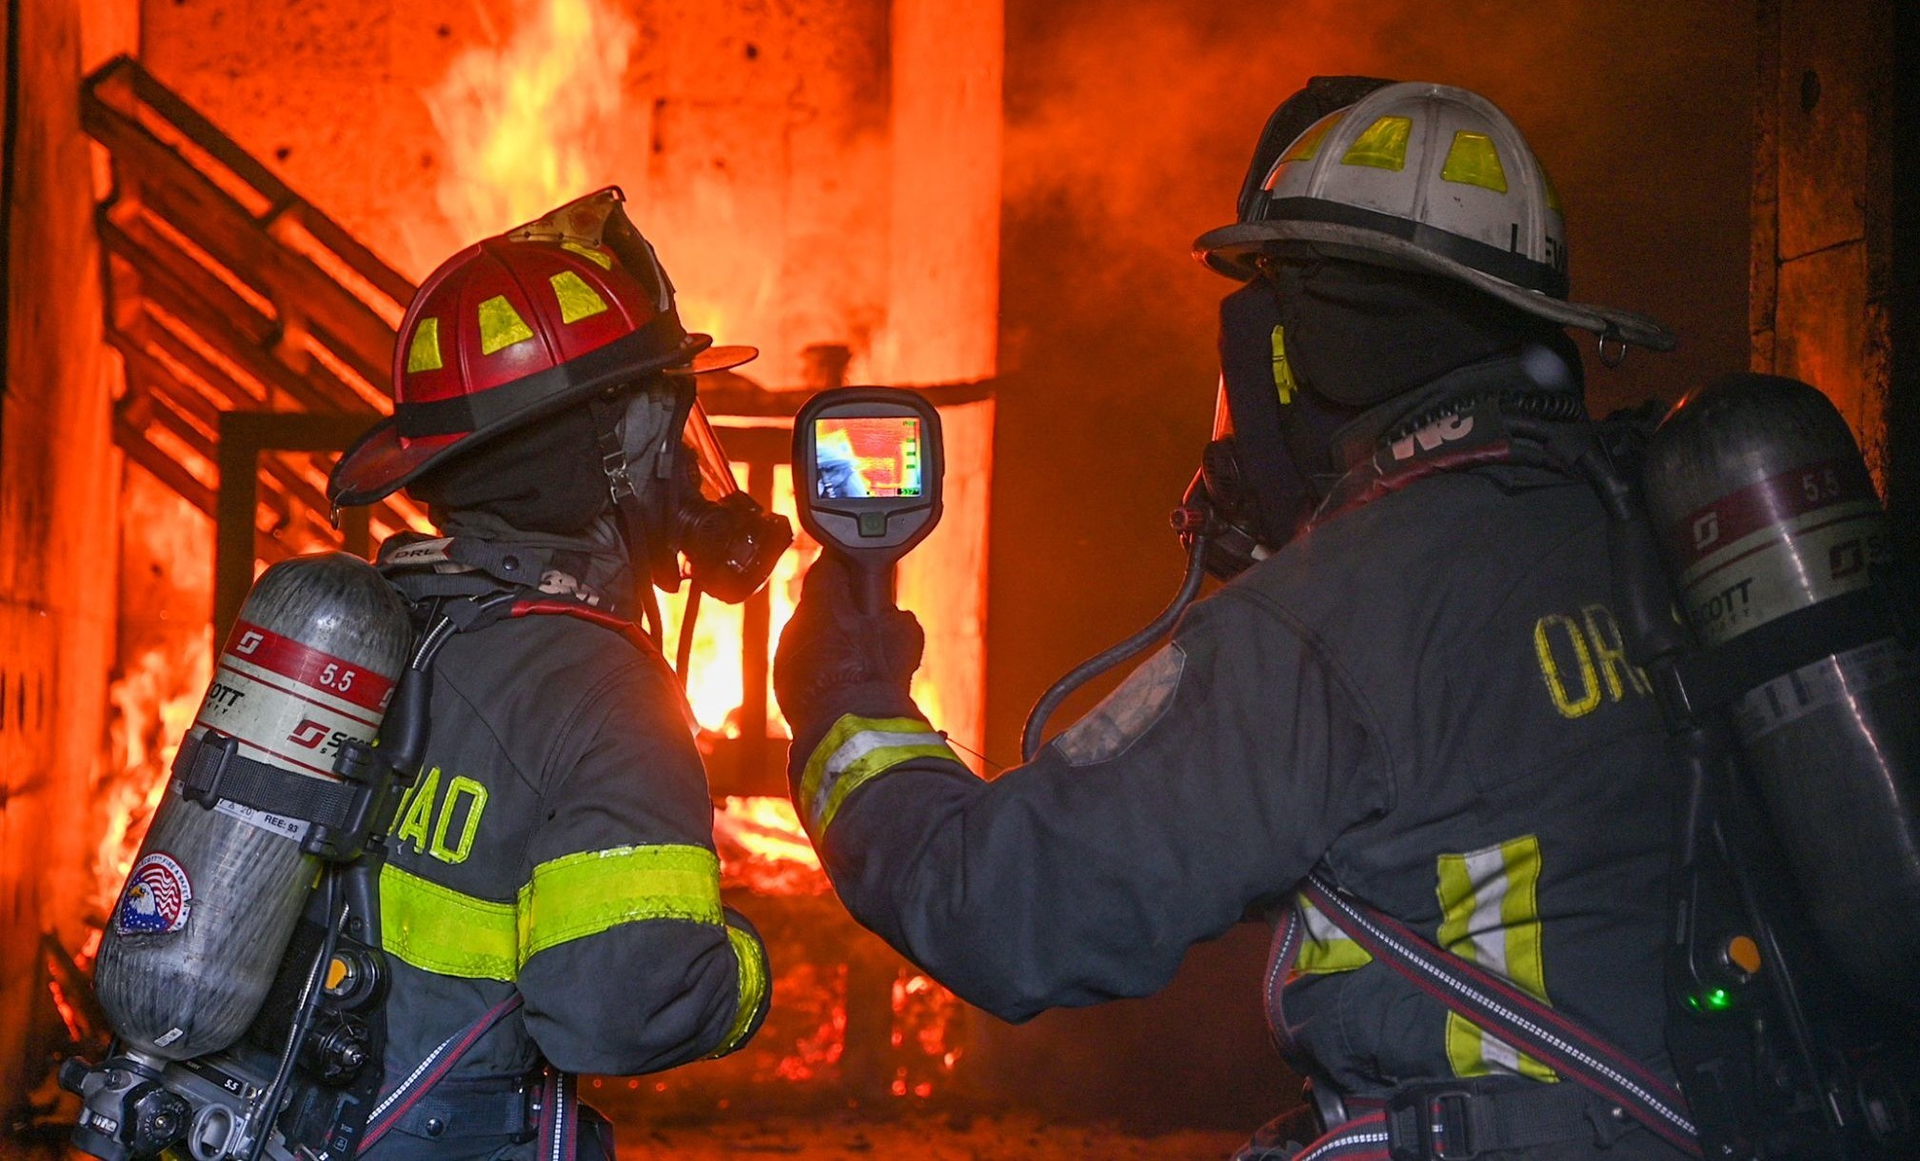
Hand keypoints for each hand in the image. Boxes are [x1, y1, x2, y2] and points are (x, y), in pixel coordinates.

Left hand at [773, 554, 924, 739]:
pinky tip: (836, 679)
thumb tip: (896, 613)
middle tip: (860, 620)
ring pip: (805, 634)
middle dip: (836, 609)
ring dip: (824, 639)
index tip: (854, 571)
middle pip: (815, 602)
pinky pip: (798, 661)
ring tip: (850, 657)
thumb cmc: (876, 680)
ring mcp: (786, 653)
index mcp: (825, 604)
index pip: (826, 566)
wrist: (850, 729)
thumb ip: (896, 616)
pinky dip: (814, 665)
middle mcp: (798, 623)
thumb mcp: (904, 639)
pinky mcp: (782, 681)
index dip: (842, 567)